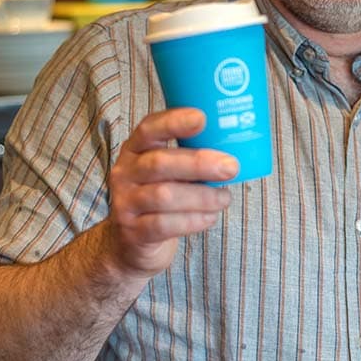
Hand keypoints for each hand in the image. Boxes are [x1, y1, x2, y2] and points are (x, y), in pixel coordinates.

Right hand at [106, 107, 238, 278]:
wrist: (131, 242)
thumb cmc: (160, 196)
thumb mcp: (167, 171)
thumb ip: (190, 156)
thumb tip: (234, 148)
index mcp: (135, 150)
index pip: (149, 129)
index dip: (174, 122)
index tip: (202, 117)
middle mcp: (125, 173)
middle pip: (159, 163)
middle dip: (199, 164)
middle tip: (231, 167)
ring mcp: (126, 203)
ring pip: (164, 196)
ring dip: (202, 196)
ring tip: (224, 198)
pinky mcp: (134, 232)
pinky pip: (164, 225)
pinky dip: (193, 220)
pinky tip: (210, 217)